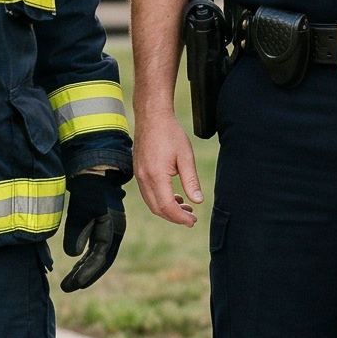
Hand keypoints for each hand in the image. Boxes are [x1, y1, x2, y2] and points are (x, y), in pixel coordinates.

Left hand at [60, 171, 125, 289]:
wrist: (95, 170)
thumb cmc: (88, 188)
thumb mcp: (80, 209)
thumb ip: (77, 232)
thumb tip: (73, 256)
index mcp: (112, 229)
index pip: (100, 257)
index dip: (87, 273)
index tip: (74, 284)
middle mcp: (113, 232)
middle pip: (100, 261)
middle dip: (84, 275)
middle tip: (67, 288)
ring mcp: (108, 230)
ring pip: (97, 256)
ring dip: (84, 269)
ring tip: (68, 282)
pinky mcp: (101, 226)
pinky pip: (94, 248)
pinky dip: (84, 259)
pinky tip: (75, 265)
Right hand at [134, 104, 203, 227]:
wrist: (152, 117)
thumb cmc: (170, 133)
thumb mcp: (186, 156)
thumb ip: (191, 181)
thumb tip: (197, 201)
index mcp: (156, 176)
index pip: (167, 207)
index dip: (180, 218)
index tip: (193, 221)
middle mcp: (144, 179)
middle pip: (157, 209)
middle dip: (174, 217)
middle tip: (191, 219)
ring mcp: (139, 176)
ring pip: (151, 203)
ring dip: (167, 210)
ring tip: (185, 208)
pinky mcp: (138, 172)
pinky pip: (148, 193)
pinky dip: (160, 200)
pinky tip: (174, 196)